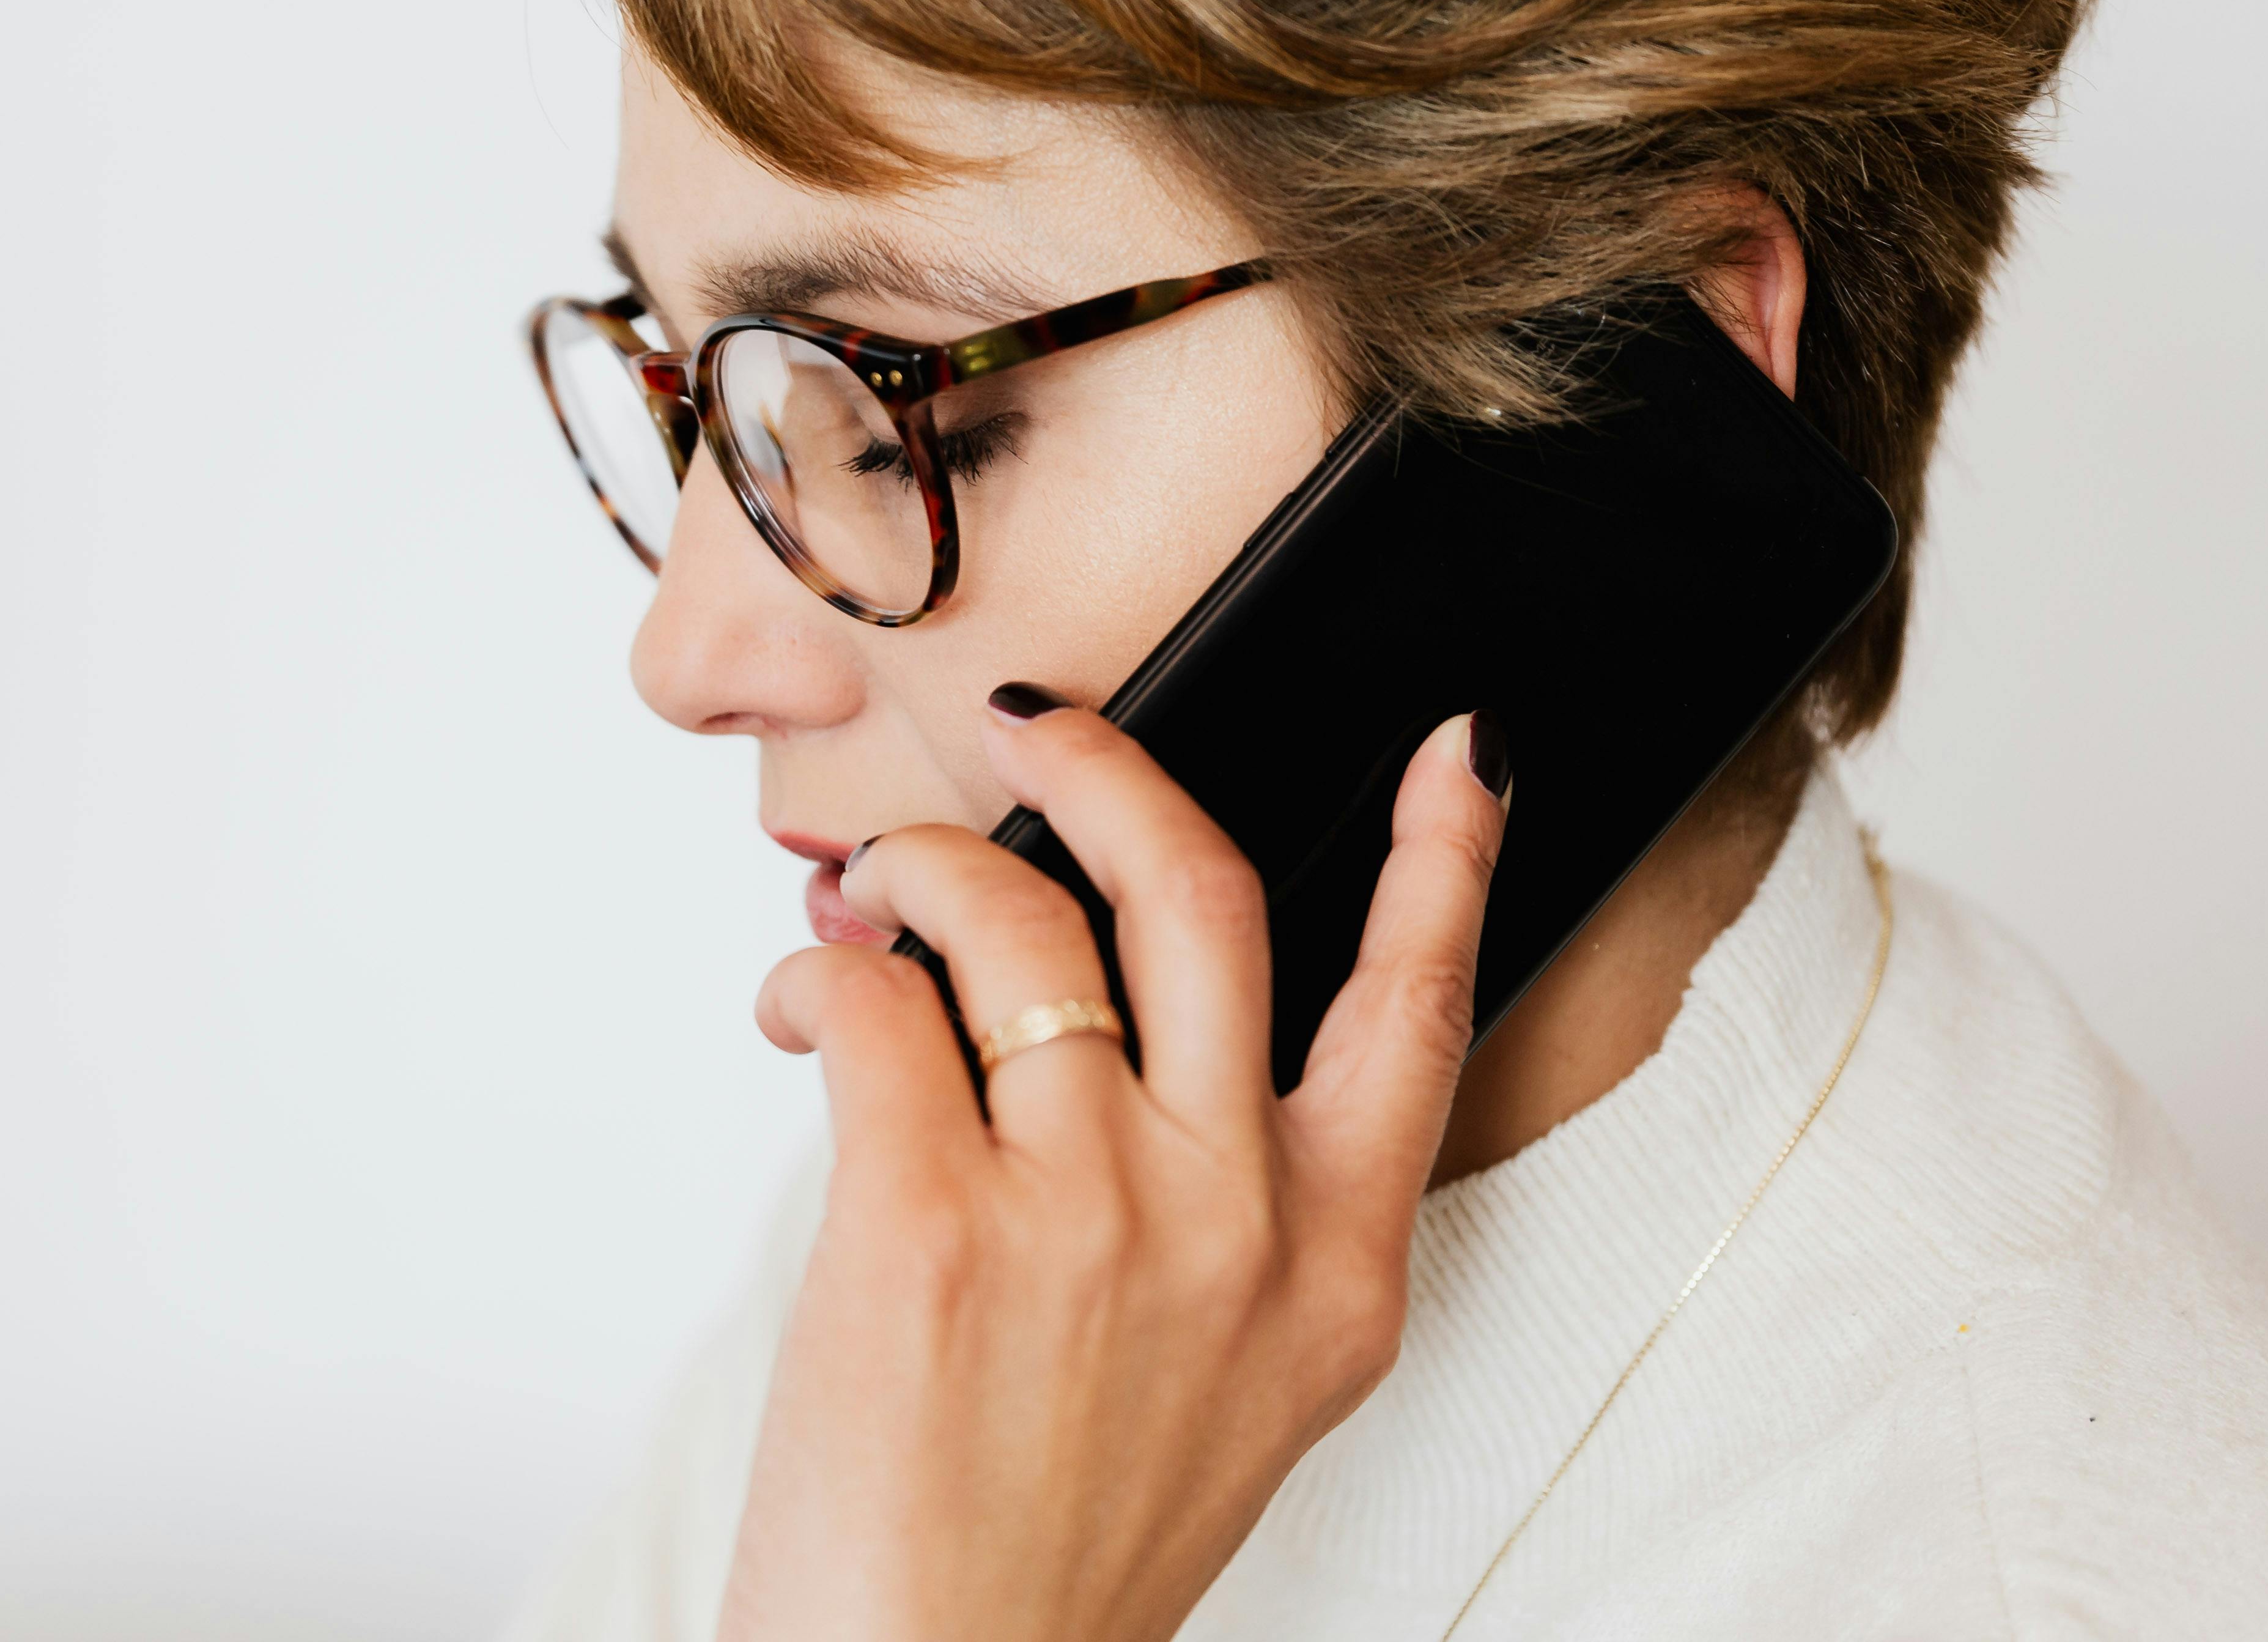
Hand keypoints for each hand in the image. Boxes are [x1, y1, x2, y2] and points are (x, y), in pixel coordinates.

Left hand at [721, 696, 1509, 1641]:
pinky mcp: (929, 1225)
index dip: (1448, 860)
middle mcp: (1234, 1225)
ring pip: (1009, 917)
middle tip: (1042, 728)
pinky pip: (872, 1003)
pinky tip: (801, 1010)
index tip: (1466, 750)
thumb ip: (1221, 1201)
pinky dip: (818, 977)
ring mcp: (1089, 1216)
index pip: (1418, 1011)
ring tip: (870, 905)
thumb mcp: (1225, 1378)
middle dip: (1109, 768)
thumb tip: (1100, 1002)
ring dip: (920, 871)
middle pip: (1203, 894)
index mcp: (1334, 1271)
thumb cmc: (1054, 1540)